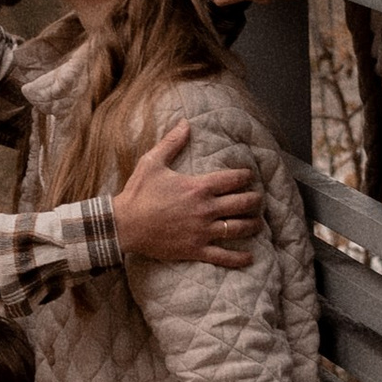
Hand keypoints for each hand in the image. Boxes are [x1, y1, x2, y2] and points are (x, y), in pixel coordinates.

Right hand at [111, 120, 260, 265]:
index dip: (246, 176)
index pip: (234, 179)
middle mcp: (205, 209)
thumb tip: (185, 123)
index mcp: (198, 187)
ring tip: (258, 222)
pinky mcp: (196, 249)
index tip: (249, 176)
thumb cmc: (138, 193)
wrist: (124, 225)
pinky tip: (249, 257)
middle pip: (243, 204)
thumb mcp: (152, 162)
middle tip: (258, 199)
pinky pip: (223, 256)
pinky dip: (239, 258)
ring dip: (252, 224)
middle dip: (255, 200)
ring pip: (239, 228)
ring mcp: (202, 231)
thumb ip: (172, 142)